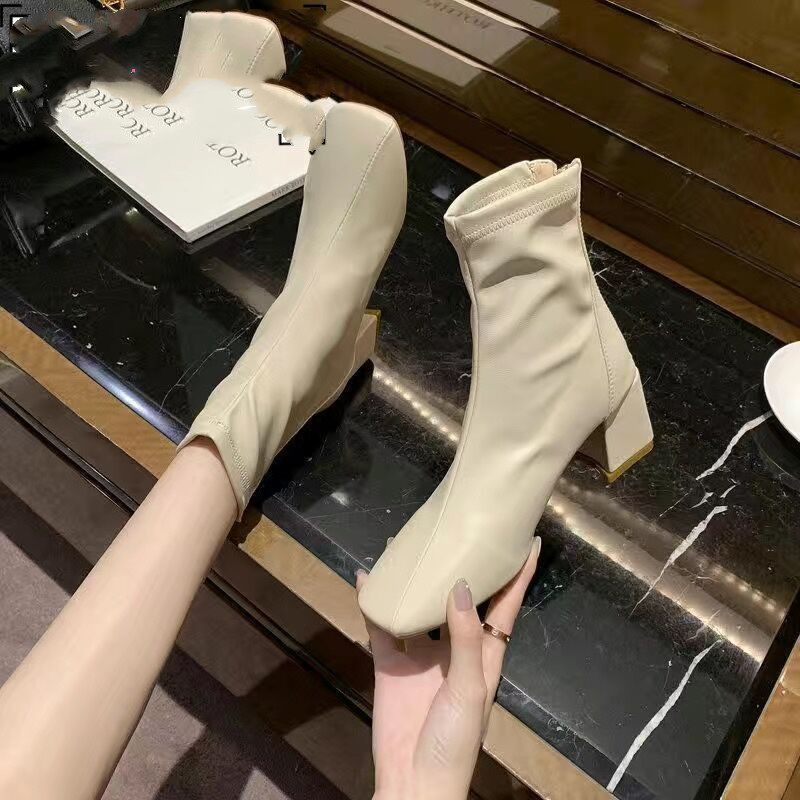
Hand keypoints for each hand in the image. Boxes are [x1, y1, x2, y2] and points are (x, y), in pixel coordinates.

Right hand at [357, 537, 540, 799]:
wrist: (414, 781)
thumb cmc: (456, 740)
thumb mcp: (470, 688)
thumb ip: (464, 638)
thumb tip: (459, 586)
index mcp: (485, 654)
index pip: (505, 605)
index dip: (518, 574)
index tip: (527, 540)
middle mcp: (454, 647)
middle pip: (460, 597)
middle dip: (460, 564)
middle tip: (458, 528)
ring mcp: (421, 654)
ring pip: (419, 604)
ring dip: (415, 577)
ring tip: (410, 543)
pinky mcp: (391, 662)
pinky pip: (382, 625)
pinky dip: (375, 602)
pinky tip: (367, 578)